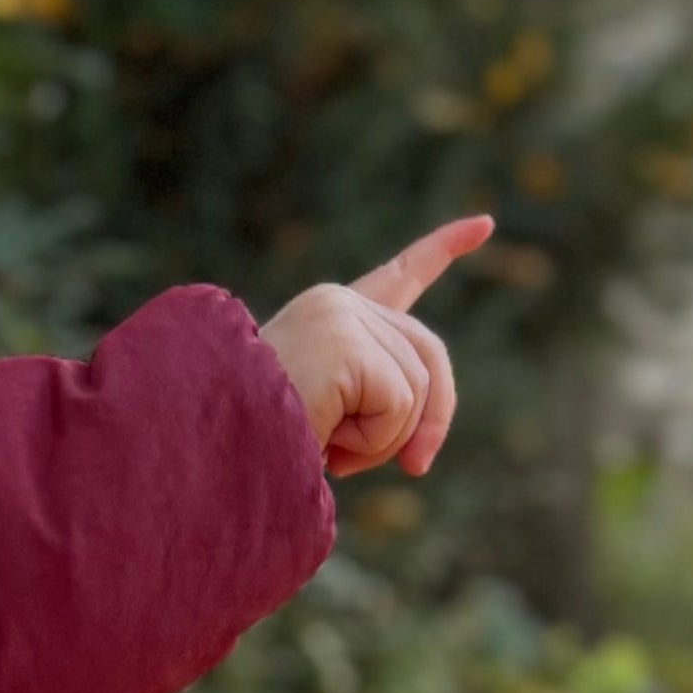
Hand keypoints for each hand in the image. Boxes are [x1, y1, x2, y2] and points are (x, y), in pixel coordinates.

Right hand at [257, 214, 494, 479]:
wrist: (209, 444)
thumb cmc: (257, 443)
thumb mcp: (329, 423)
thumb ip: (376, 412)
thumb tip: (419, 451)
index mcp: (330, 316)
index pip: (399, 278)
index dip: (442, 250)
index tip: (483, 224)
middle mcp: (337, 304)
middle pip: (428, 356)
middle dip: (434, 419)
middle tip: (416, 468)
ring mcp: (341, 316)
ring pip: (415, 389)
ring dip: (383, 440)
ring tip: (326, 446)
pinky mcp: (345, 341)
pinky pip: (398, 404)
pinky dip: (373, 441)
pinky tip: (325, 436)